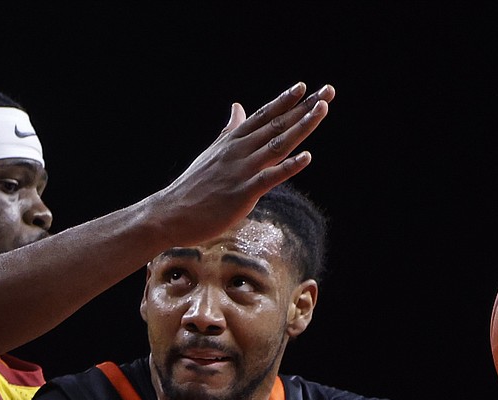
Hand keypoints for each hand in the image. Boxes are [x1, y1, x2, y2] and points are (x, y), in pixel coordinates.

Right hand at [150, 82, 334, 245]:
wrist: (170, 213)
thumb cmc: (192, 187)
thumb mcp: (212, 151)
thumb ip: (229, 129)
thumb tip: (237, 107)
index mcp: (232, 141)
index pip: (262, 116)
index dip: (284, 101)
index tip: (303, 87)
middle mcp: (239, 150)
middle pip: (277, 124)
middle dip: (303, 107)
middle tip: (327, 92)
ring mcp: (241, 170)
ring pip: (278, 144)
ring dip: (302, 126)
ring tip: (321, 110)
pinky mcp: (243, 193)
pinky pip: (270, 177)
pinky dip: (289, 166)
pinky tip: (307, 157)